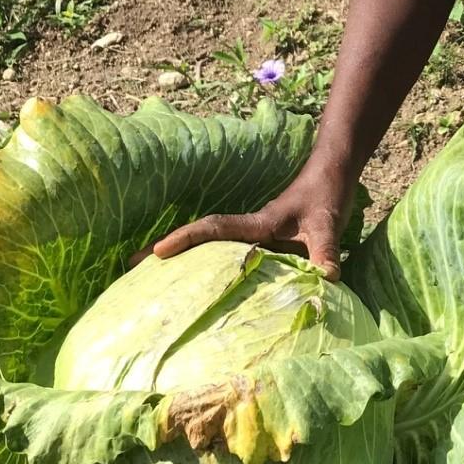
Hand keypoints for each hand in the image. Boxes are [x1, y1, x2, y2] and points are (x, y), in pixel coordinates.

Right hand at [129, 163, 353, 278]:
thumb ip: (326, 252)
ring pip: (213, 250)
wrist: (333, 174)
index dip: (186, 239)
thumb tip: (326, 281)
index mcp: (257, 223)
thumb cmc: (326, 194)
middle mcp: (250, 230)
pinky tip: (206, 288)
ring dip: (185, 262)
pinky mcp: (265, 244)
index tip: (156, 252)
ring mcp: (255, 237)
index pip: (215, 229)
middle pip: (201, 241)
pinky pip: (233, 259)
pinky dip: (214, 270)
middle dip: (167, 251)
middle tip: (130, 268)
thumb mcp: (328, 224)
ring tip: (151, 284)